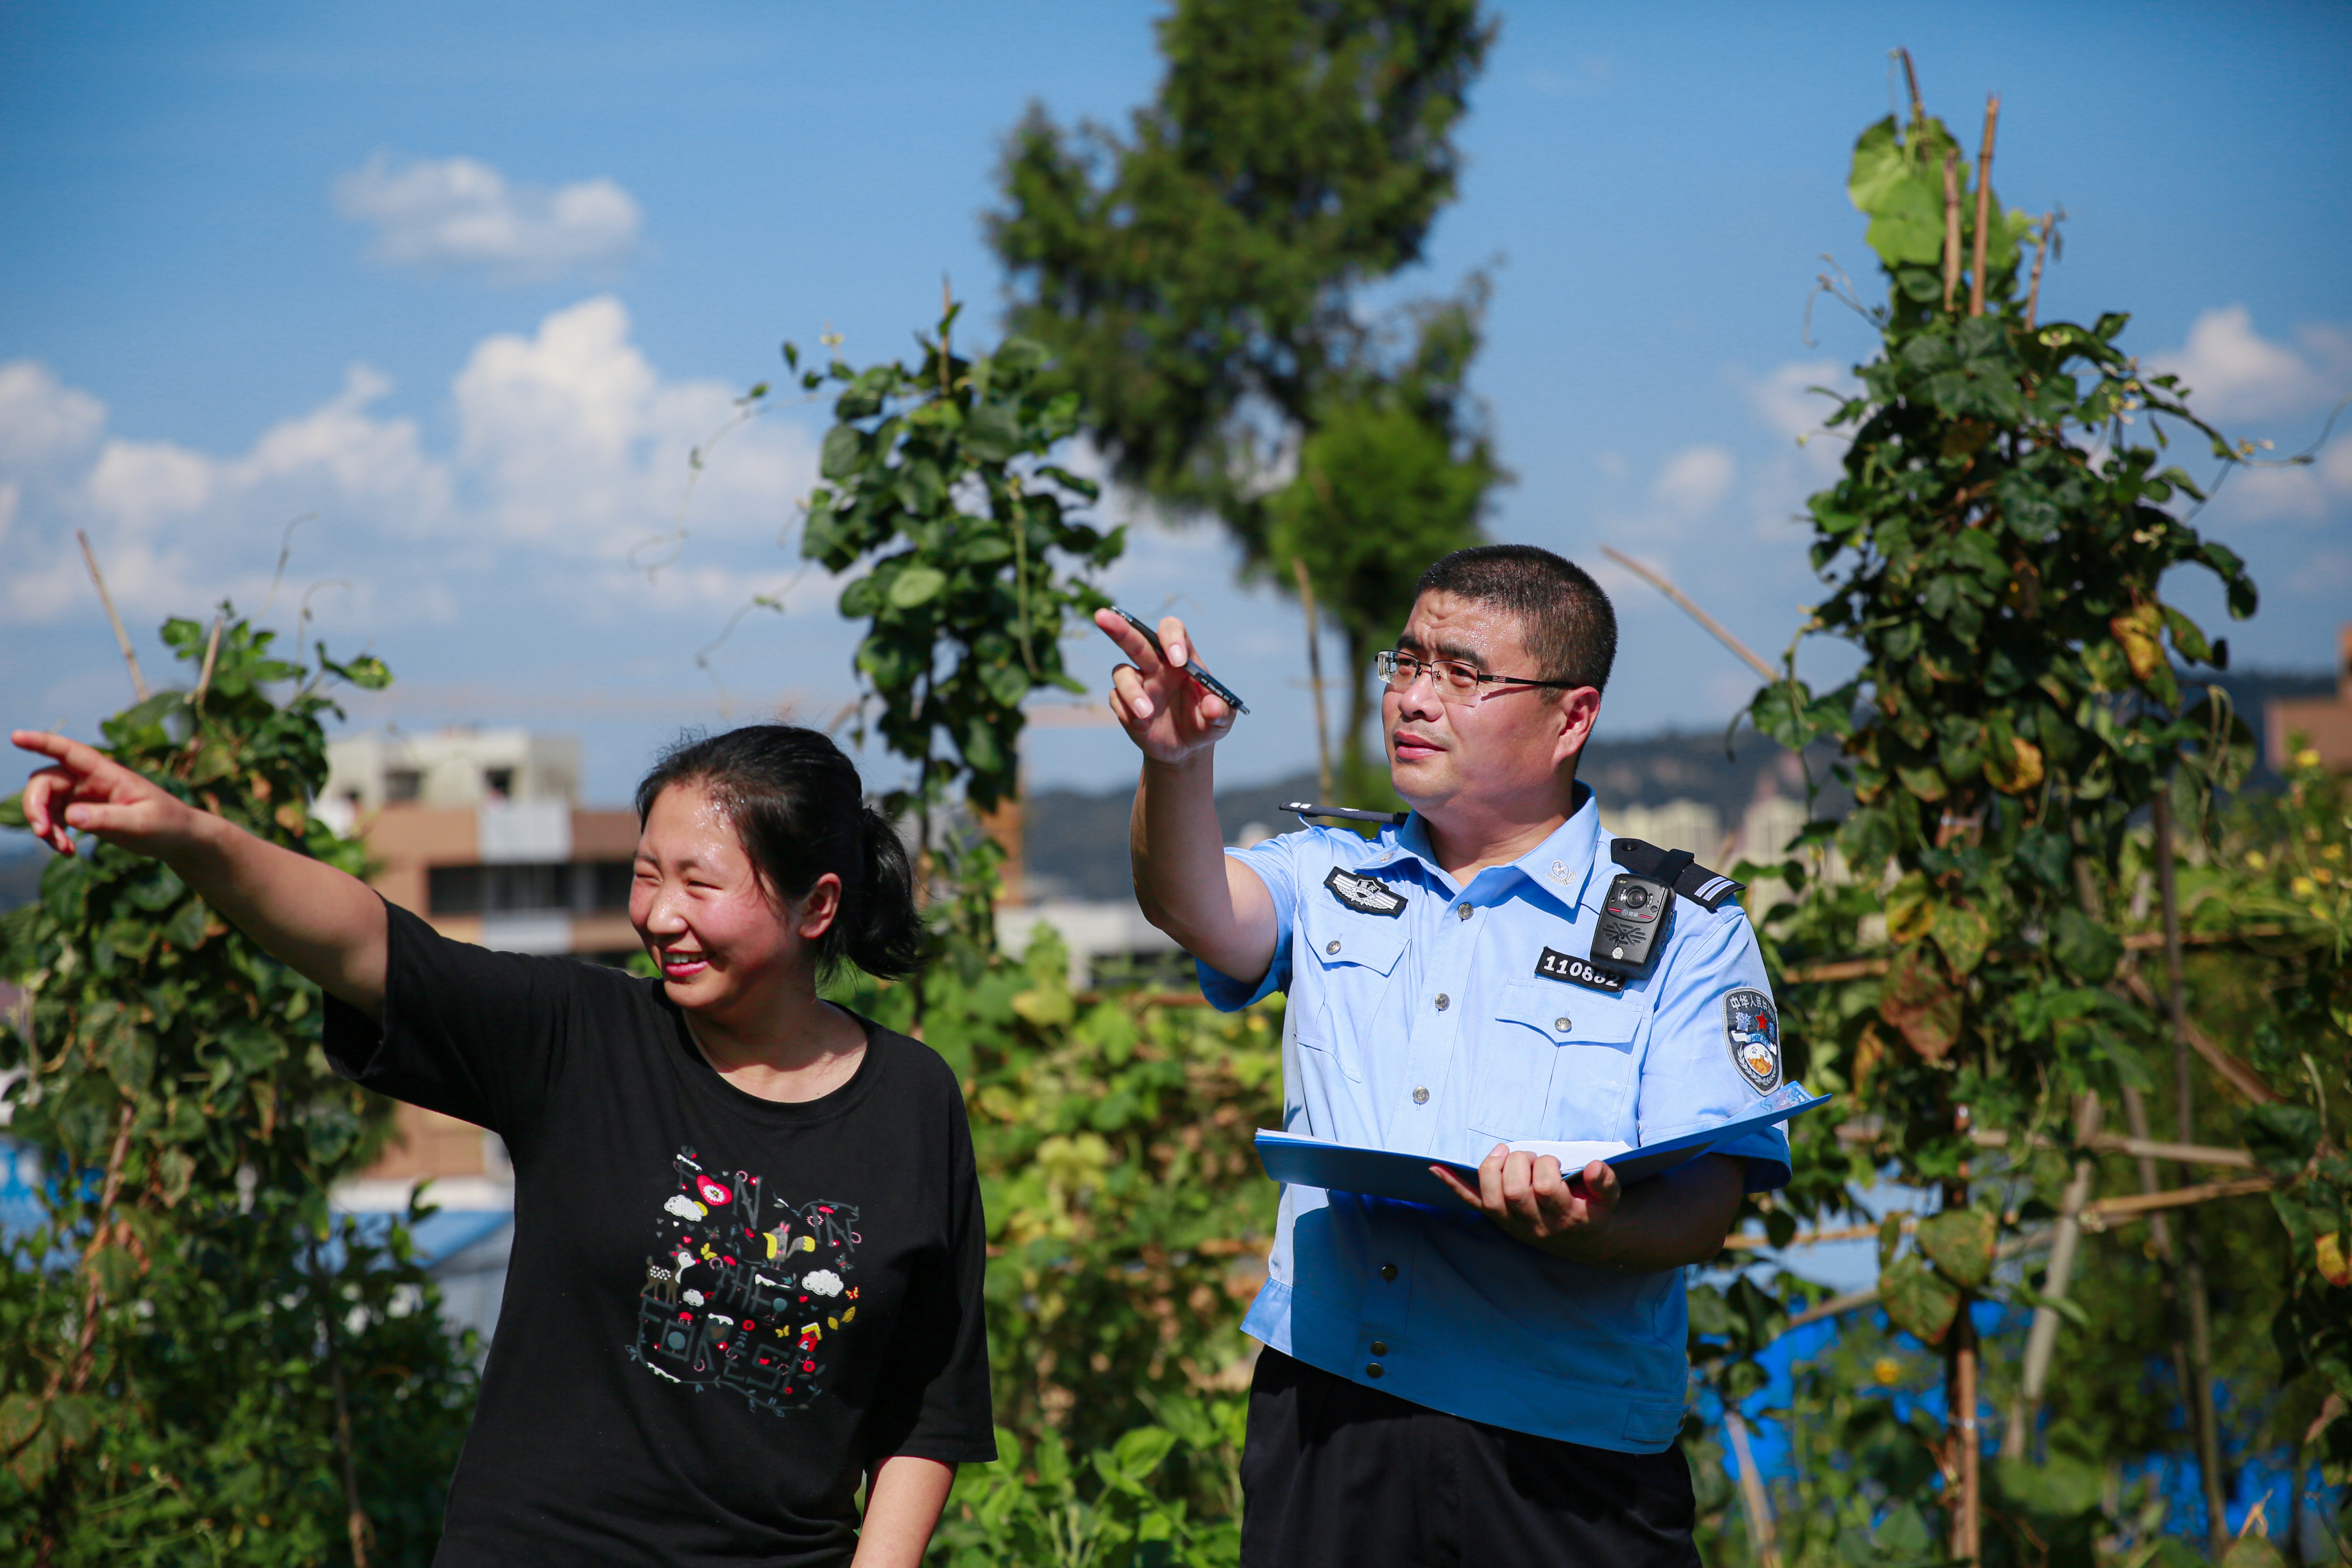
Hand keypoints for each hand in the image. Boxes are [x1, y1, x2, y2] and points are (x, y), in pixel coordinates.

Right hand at [13, 729, 204, 859]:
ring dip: (45, 826)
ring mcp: (83, 796)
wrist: (177, 838)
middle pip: (45, 781)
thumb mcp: (141, 823)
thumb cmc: (166, 823)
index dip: (42, 742)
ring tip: (64, 848)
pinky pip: (54, 820)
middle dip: (36, 805)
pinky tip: (69, 851)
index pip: (69, 752)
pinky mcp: (82, 813)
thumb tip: (70, 815)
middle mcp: (90, 780)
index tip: (16, 736)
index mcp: (107, 773)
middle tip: (43, 833)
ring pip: (45, 803)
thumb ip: (108, 818)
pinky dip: (54, 835)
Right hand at [1095, 609, 1234, 764]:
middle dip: (1120, 628)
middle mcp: (1156, 664)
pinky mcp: (1124, 703)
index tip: (1177, 661)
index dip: (1171, 638)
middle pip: (1135, 639)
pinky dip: (1127, 711)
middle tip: (1102, 616)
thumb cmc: (1205, 724)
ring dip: (1132, 692)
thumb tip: (1212, 706)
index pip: (1171, 631)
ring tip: (1147, 713)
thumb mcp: (1221, 722)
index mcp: (1182, 657)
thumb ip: (1221, 712)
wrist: (1185, 749)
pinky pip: (1116, 699)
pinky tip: (1143, 726)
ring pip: (1121, 672)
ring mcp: (1138, 683)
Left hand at [1431, 1146, 1623, 1262]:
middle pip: (1514, 1192)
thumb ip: (1605, 1182)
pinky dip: (1453, 1186)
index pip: (1545, 1188)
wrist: (1582, 1240)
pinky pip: (1472, 1204)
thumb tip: (1594, 1166)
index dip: (1545, 1166)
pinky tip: (1435, 1169)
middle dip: (1518, 1164)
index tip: (1552, 1161)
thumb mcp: (1609, 1198)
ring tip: (1505, 1154)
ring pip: (1491, 1198)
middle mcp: (1536, 1226)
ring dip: (1493, 1169)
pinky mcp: (1500, 1220)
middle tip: (1527, 1156)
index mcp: (1563, 1218)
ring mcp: (1513, 1224)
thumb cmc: (1592, 1209)